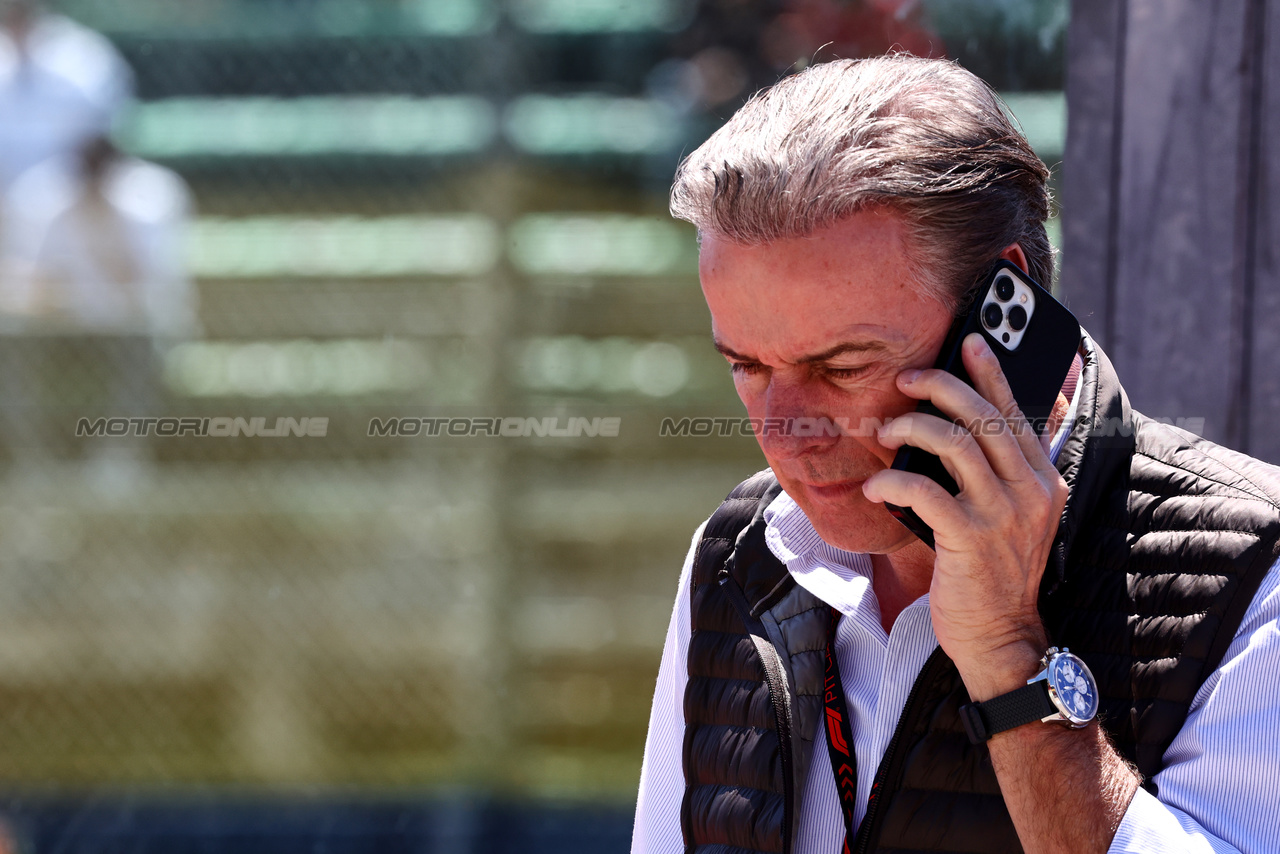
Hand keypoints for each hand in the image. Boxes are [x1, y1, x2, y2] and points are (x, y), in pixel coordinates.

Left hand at [862, 333, 1068, 696]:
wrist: (1002, 637)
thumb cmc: (996, 574)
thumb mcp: (1014, 519)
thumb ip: (1003, 475)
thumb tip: (978, 431)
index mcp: (1042, 479)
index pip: (1017, 412)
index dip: (992, 372)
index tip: (969, 340)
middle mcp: (1030, 490)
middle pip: (984, 417)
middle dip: (941, 386)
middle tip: (906, 379)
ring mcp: (1003, 514)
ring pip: (955, 443)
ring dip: (911, 427)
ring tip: (883, 431)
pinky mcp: (970, 539)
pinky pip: (925, 489)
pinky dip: (893, 480)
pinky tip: (874, 488)